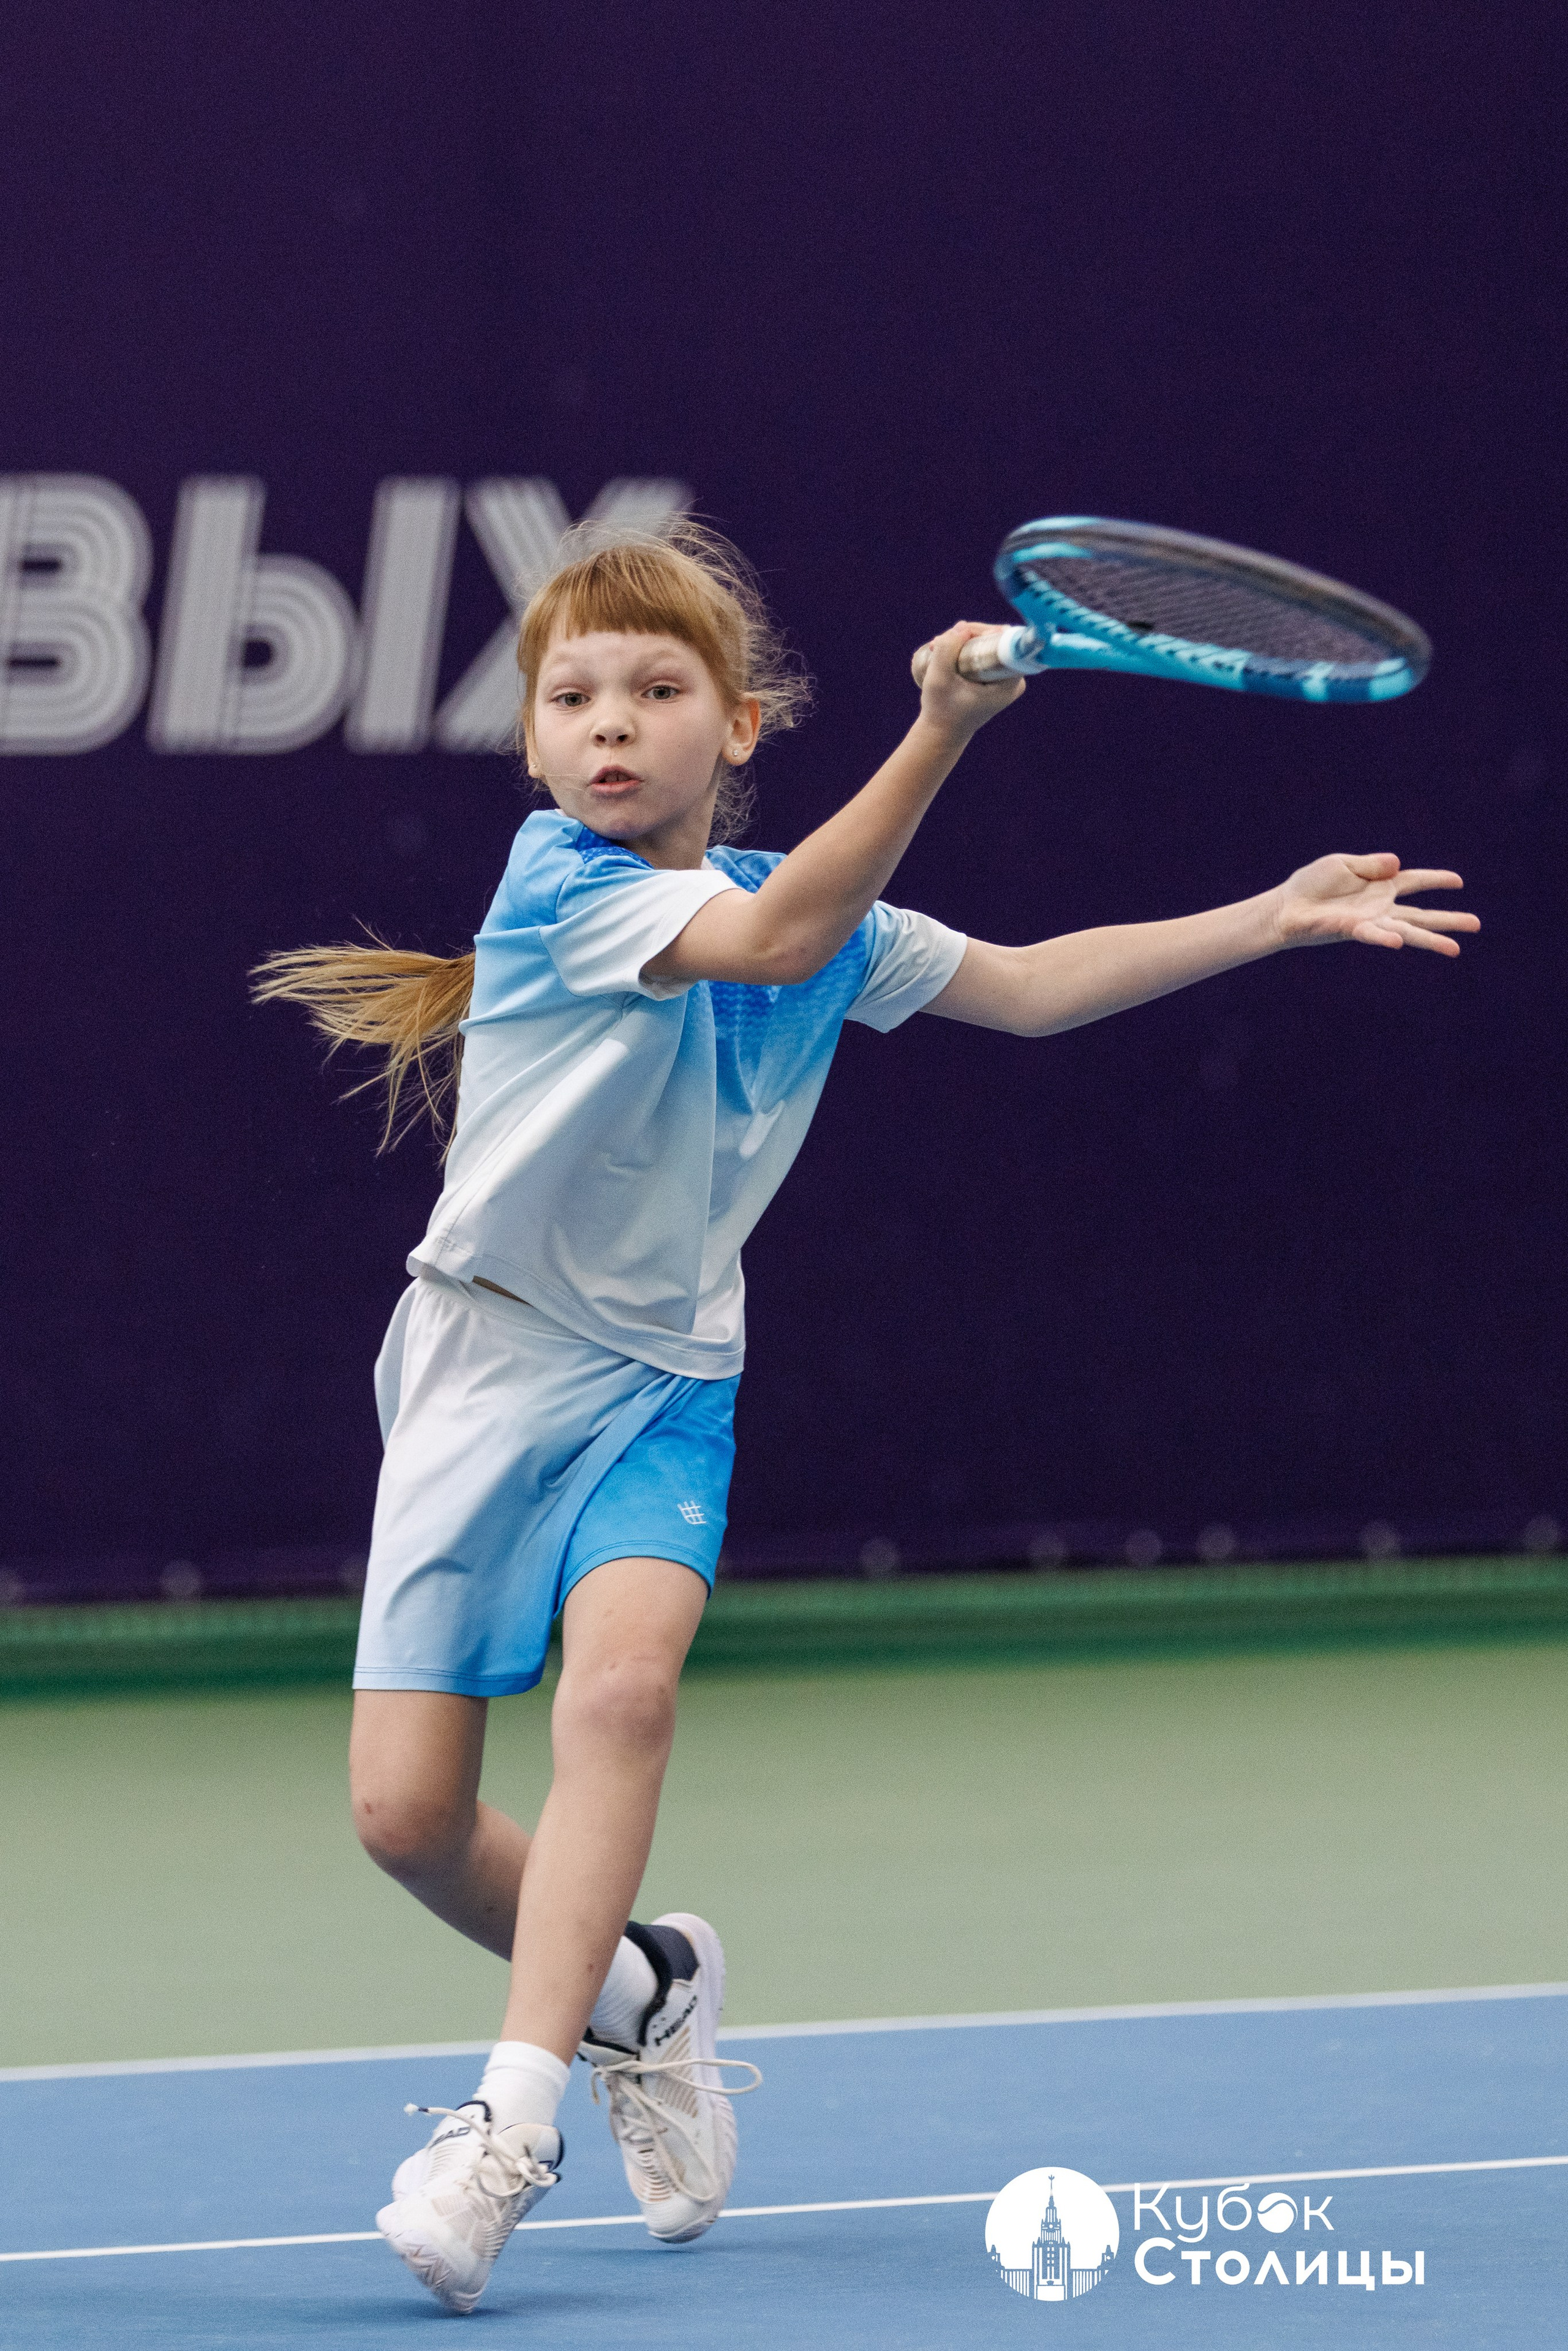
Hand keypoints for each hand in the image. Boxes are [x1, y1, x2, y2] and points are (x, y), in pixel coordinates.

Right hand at [916, 621, 1024, 745]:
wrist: (943, 732)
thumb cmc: (941, 710)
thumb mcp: (938, 679)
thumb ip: (946, 650)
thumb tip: (962, 627)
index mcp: (1009, 683)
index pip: (1003, 641)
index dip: (980, 632)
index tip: (958, 634)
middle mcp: (1014, 679)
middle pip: (996, 639)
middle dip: (968, 634)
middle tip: (940, 641)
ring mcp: (1006, 679)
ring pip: (988, 644)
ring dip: (964, 640)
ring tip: (938, 646)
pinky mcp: (996, 678)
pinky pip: (985, 652)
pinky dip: (966, 648)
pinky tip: (947, 650)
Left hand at [1271, 852, 1478, 954]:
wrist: (1288, 906)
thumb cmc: (1313, 885)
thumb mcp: (1344, 864)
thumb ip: (1371, 864)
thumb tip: (1397, 863)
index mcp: (1381, 886)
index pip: (1415, 881)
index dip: (1436, 880)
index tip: (1459, 882)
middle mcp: (1381, 907)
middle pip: (1422, 915)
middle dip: (1448, 919)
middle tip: (1476, 924)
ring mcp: (1370, 921)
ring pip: (1407, 932)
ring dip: (1431, 940)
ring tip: (1455, 948)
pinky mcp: (1352, 930)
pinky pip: (1372, 935)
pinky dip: (1384, 938)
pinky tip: (1398, 942)